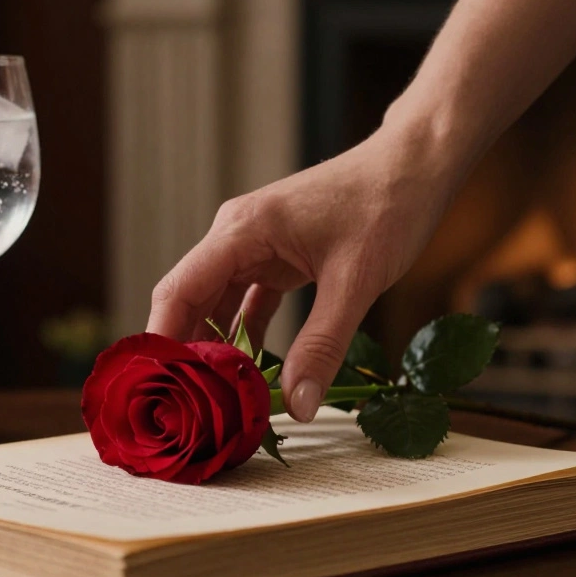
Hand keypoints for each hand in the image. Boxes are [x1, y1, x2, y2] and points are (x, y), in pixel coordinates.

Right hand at [146, 127, 460, 422]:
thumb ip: (322, 345)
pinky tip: (246, 375)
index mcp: (241, 230)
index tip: (159, 390)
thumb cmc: (387, 204)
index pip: (178, 291)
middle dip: (184, 355)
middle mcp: (236, 237)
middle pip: (189, 302)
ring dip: (214, 351)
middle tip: (184, 411)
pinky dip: (243, 339)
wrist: (416, 166)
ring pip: (215, 306)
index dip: (161, 341)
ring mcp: (254, 247)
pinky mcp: (276, 258)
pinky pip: (245, 305)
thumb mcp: (356, 280)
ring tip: (213, 402)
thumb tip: (297, 405)